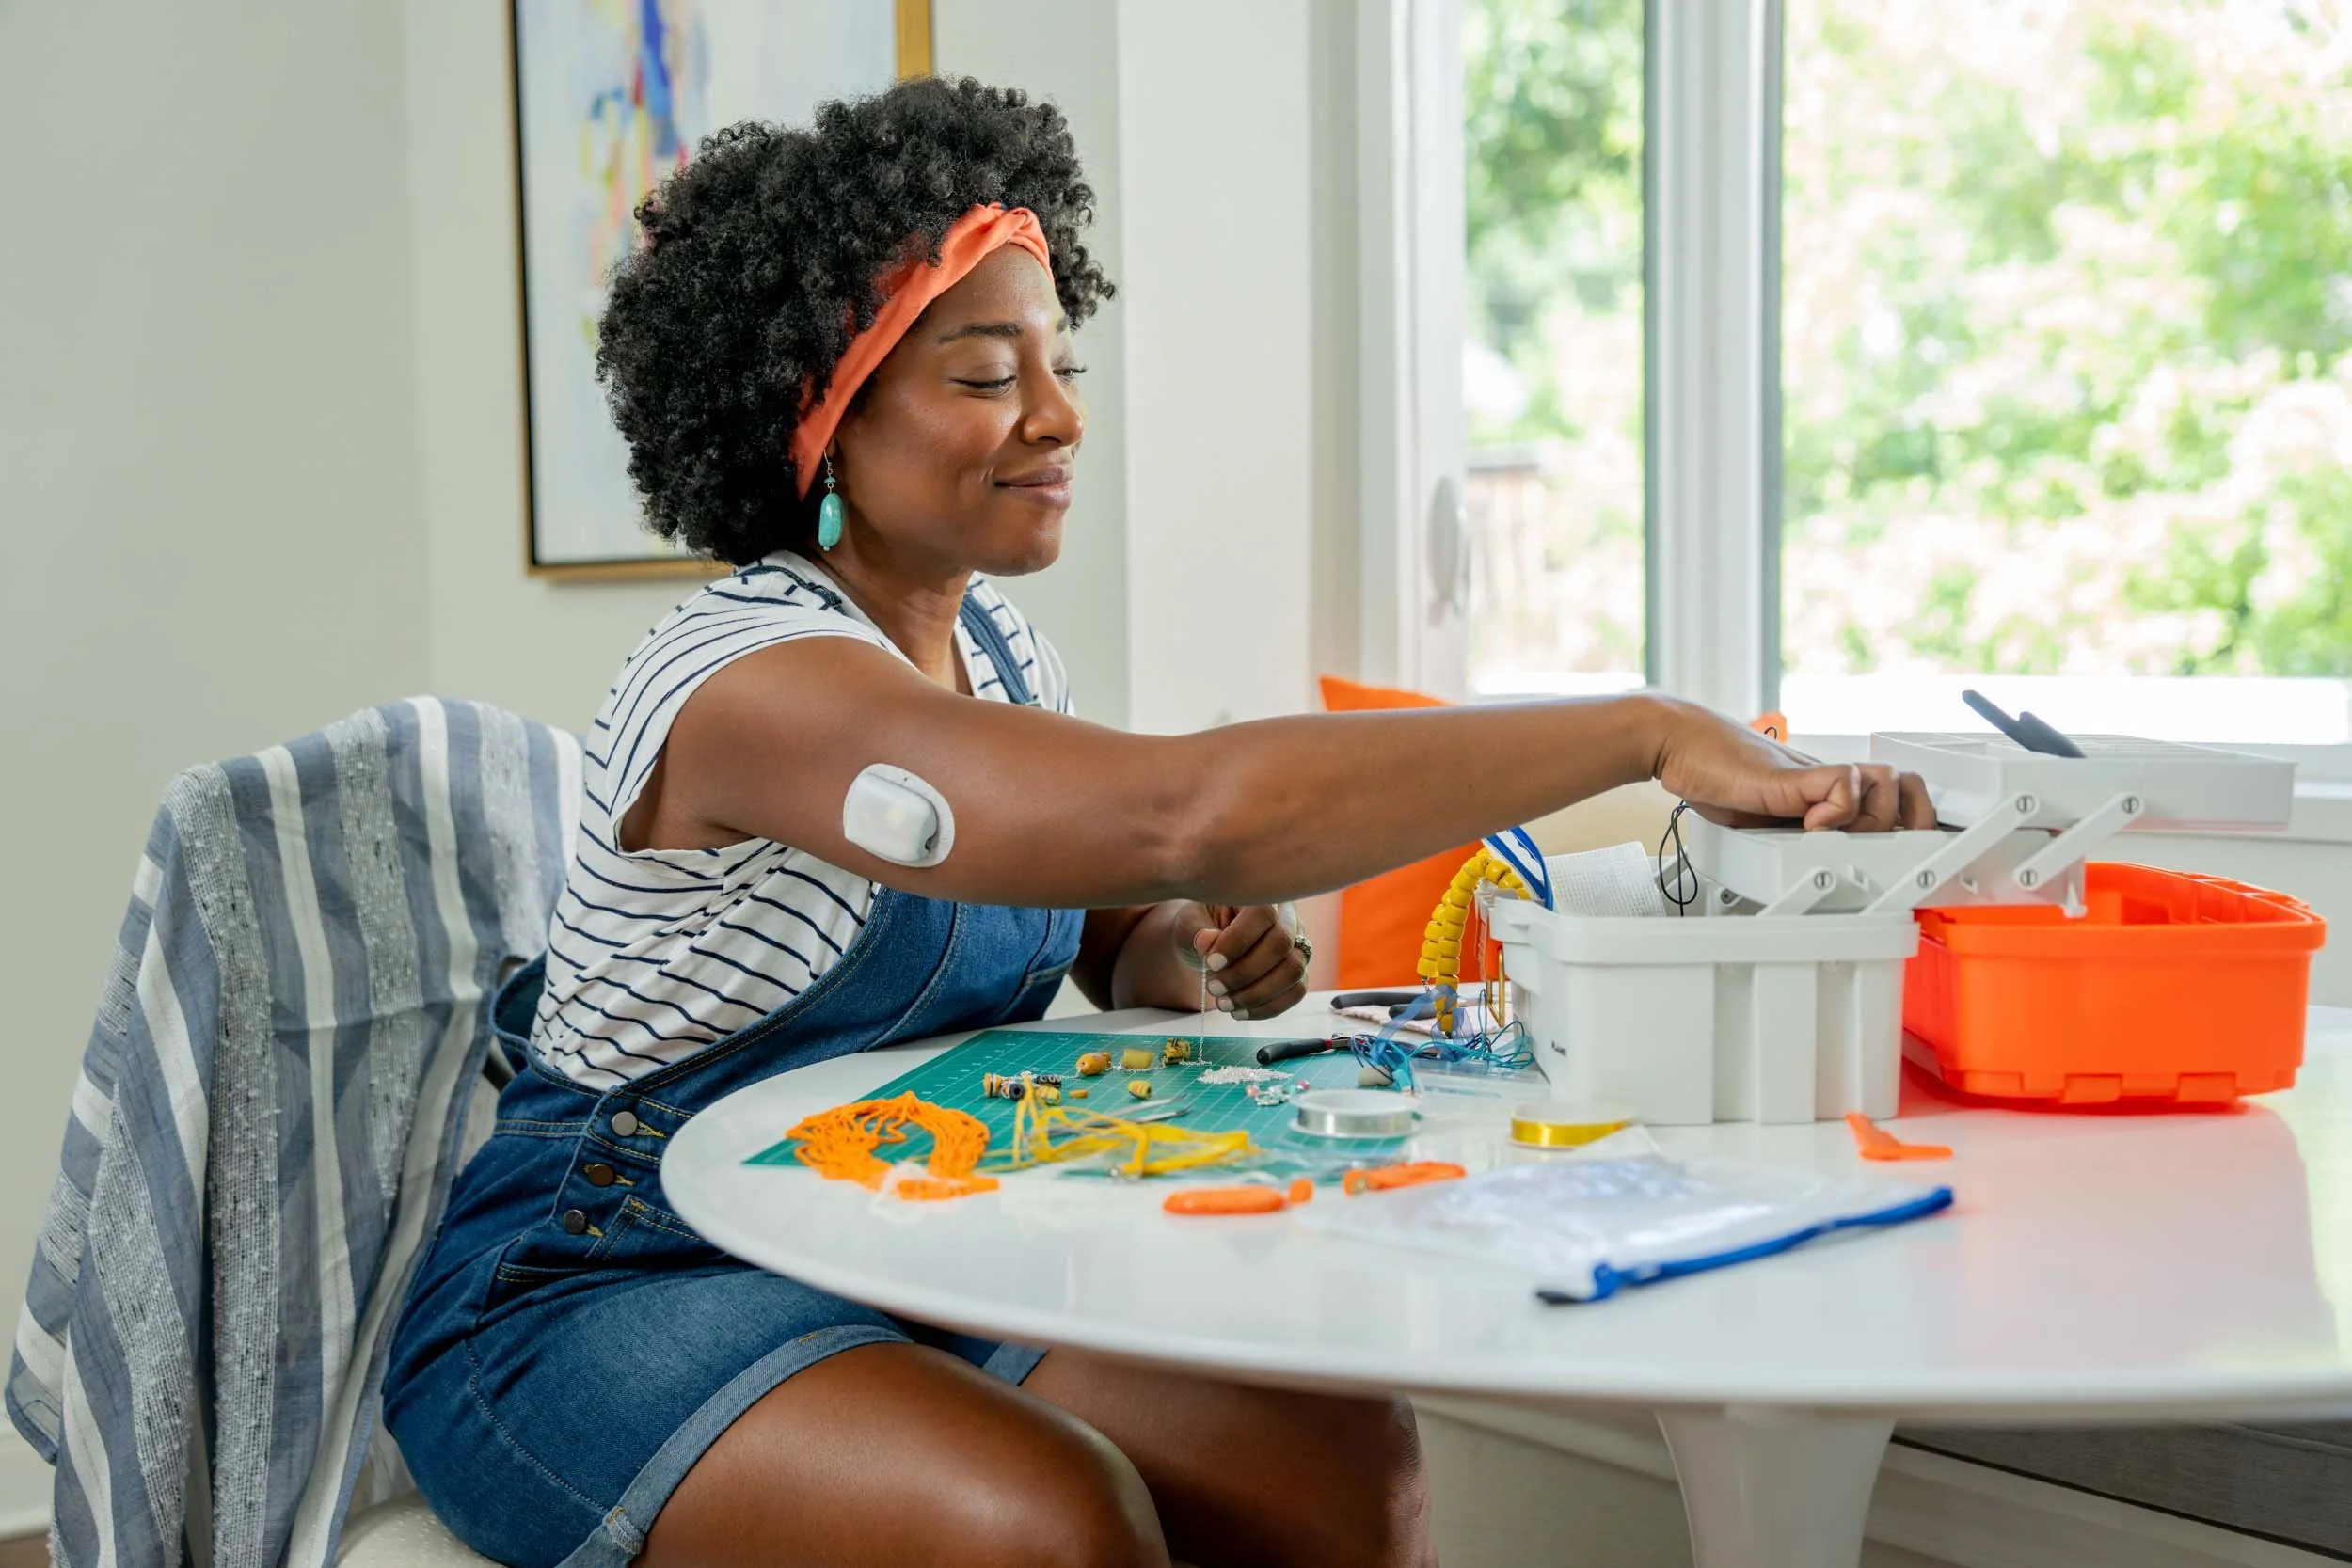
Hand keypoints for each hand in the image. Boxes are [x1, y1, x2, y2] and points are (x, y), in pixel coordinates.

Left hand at [1176, 903, 1308, 1019]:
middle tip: (1213, 987)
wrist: (1210, 947)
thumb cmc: (1201, 927)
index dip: (1239, 940)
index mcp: (1260, 894)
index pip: (1263, 913)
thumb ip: (1197, 931)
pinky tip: (1240, 1012)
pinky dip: (1267, 1007)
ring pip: (1293, 971)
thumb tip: (1207, 942)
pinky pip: (1296, 992)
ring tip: (1224, 1003)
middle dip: (1244, 973)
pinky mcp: (1299, 971)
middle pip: (1282, 944)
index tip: (1212, 961)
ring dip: (1257, 994)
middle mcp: (1286, 916)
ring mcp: (1297, 944)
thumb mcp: (1190, 923)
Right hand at [1648, 699, 1935, 830]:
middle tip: (1889, 847)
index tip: (1913, 850)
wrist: (1678, 743)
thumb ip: (1785, 833)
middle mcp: (1826, 778)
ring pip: (1885, 783)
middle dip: (1911, 822)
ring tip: (1839, 836)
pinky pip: (1843, 787)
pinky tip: (1808, 825)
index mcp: (1824, 788)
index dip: (1910, 817)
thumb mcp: (1759, 817)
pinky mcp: (1794, 776)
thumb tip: (1799, 864)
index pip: (1892, 791)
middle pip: (1906, 785)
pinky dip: (1836, 812)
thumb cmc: (1710, 775)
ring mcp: (1813, 775)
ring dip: (1872, 819)